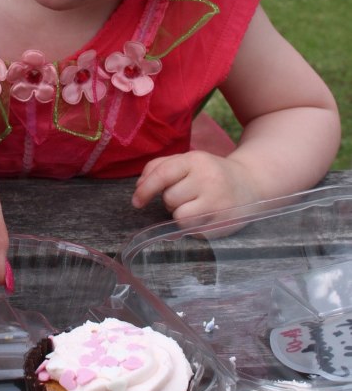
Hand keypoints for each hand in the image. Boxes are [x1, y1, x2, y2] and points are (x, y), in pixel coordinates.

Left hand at [132, 149, 256, 226]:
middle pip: (169, 198)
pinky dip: (193, 226)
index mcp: (196, 160)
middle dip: (171, 200)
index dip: (145, 189)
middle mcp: (208, 179)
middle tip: (187, 195)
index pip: (162, 174)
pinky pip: (192, 230)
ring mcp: (217, 203)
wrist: (252, 184)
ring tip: (195, 206)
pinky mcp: (222, 223)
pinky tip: (205, 216)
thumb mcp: (189, 161)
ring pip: (179, 216)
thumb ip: (160, 167)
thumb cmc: (212, 173)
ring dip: (181, 213)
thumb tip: (139, 187)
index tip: (136, 201)